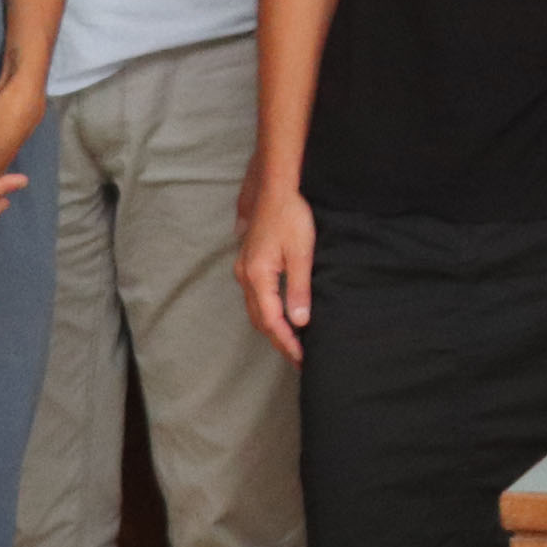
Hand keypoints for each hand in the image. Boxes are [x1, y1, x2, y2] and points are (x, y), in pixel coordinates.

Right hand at [238, 185, 316, 362]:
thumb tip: (300, 322)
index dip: (286, 342)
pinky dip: (268, 312)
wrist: (277, 187)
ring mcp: (244, 268)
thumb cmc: (291, 216)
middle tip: (297, 358)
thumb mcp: (301, 254)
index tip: (301, 358)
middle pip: (259, 319)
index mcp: (257, 276)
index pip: (271, 321)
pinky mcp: (249, 261)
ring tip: (292, 341)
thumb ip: (299, 289)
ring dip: (272, 327)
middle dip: (278, 340)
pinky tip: (281, 314)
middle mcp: (245, 275)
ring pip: (255, 309)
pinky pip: (256, 296)